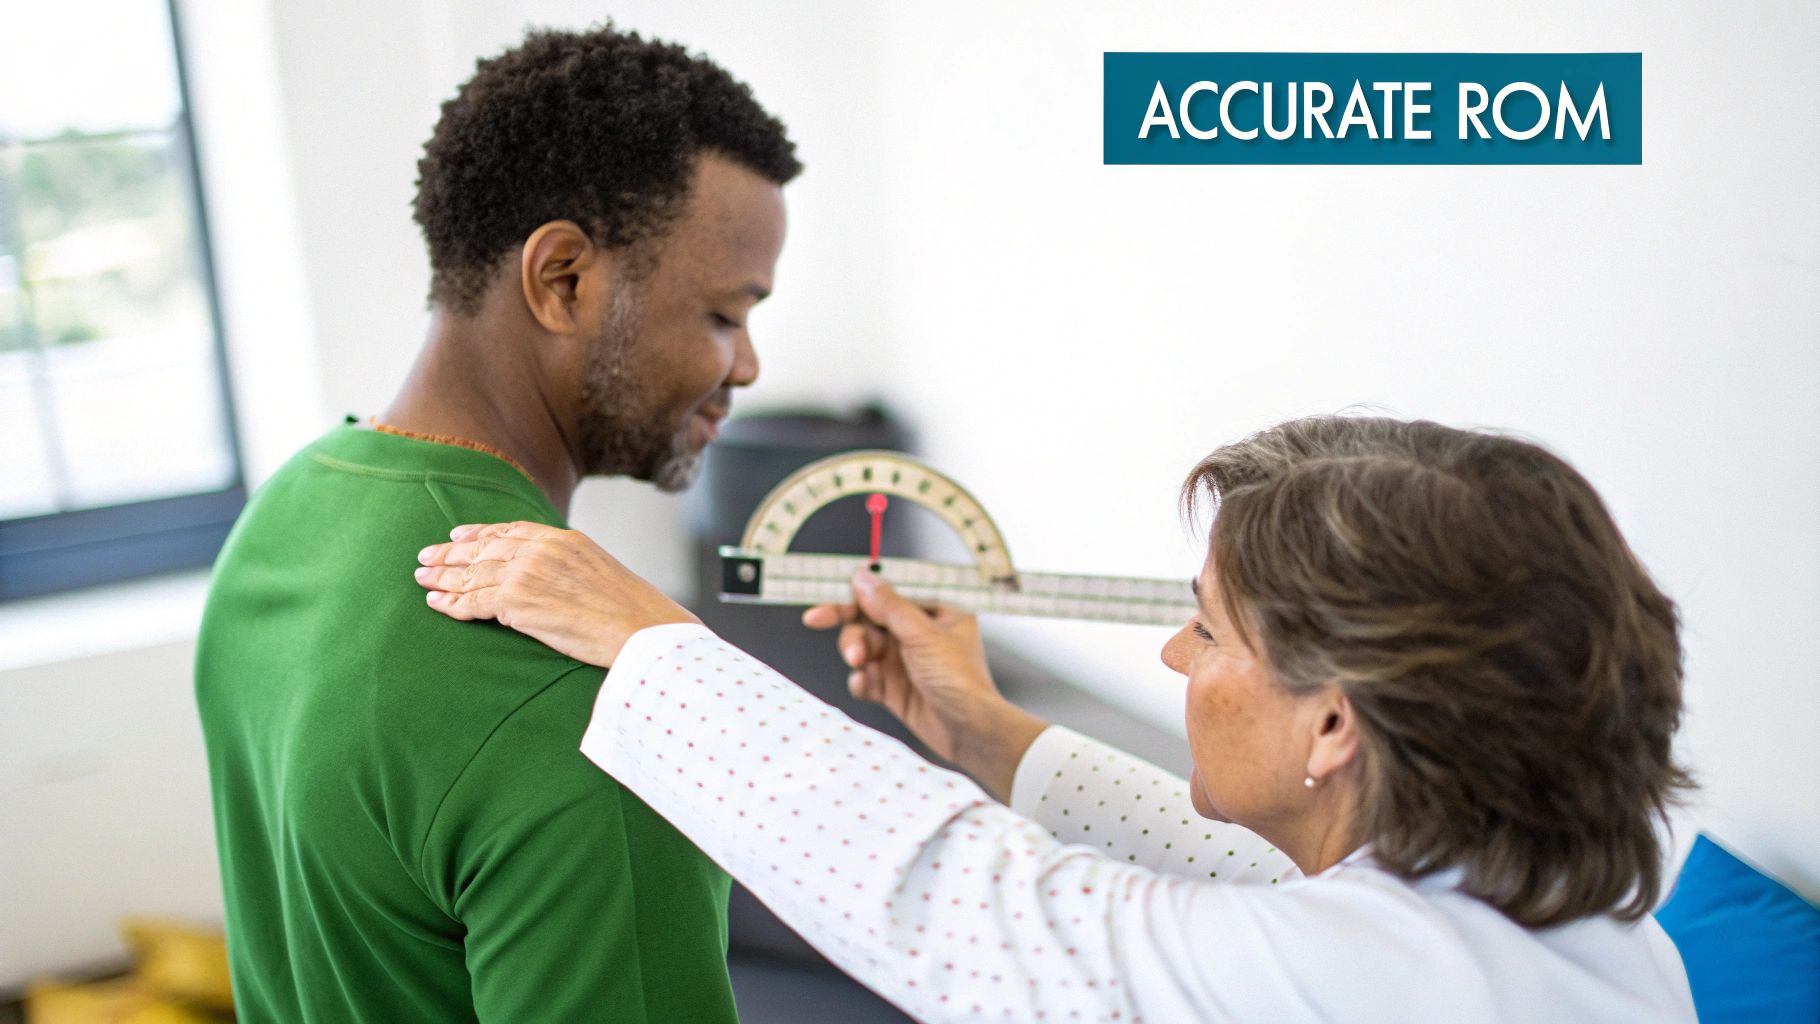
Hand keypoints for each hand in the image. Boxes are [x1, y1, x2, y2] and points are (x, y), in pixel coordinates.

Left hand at [415, 521, 697, 666]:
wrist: (639, 627)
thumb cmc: (631, 611)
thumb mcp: (600, 572)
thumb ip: (570, 568)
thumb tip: (554, 582)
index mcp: (562, 539)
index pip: (510, 531)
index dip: (479, 533)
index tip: (458, 534)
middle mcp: (541, 550)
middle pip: (483, 548)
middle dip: (450, 553)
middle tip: (425, 556)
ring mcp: (526, 573)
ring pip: (472, 573)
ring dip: (443, 577)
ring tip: (422, 579)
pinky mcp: (516, 601)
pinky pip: (473, 601)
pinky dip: (451, 603)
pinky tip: (436, 604)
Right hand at [804, 570, 1047, 800]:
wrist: (970, 733)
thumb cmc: (962, 681)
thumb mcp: (923, 635)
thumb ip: (889, 606)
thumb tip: (863, 578)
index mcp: (935, 610)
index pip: (890, 591)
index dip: (858, 590)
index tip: (828, 589)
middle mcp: (918, 632)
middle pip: (870, 617)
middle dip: (849, 622)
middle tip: (817, 618)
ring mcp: (904, 660)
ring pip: (863, 645)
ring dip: (854, 650)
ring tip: (858, 662)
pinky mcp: (894, 687)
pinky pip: (865, 675)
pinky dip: (860, 678)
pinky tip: (865, 684)